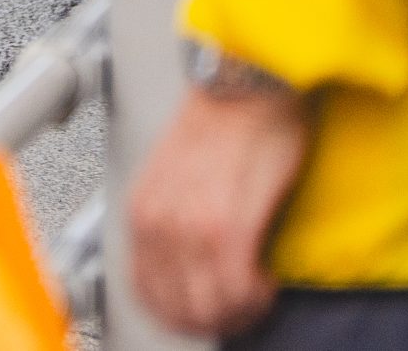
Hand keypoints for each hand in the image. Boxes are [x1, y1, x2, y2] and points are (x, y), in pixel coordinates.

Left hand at [129, 81, 309, 337]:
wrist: (245, 87)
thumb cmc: (220, 123)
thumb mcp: (173, 179)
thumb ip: (169, 224)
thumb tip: (182, 269)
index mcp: (140, 210)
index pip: (145, 292)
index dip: (179, 314)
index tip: (206, 312)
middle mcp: (157, 222)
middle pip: (178, 309)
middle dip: (213, 319)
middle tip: (239, 308)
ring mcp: (190, 227)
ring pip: (210, 307)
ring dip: (239, 311)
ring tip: (256, 294)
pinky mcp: (229, 227)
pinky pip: (239, 290)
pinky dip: (256, 298)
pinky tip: (267, 280)